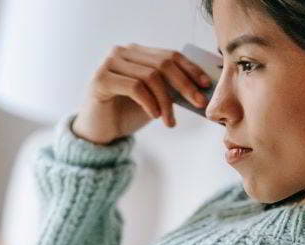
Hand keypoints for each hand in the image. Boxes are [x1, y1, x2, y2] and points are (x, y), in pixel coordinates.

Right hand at [72, 43, 212, 144]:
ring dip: (166, 101)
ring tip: (169, 122)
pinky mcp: (101, 79)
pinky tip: (154, 116)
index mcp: (137, 53)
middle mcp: (122, 52)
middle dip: (185, 84)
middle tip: (198, 103)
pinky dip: (149, 103)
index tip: (206, 85)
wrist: (98, 132)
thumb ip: (171, 90)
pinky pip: (135, 87)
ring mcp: (110, 64)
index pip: (170, 55)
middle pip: (163, 63)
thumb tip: (200, 89)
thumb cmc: (126, 115)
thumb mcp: (154, 100)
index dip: (191, 69)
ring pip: (151, 76)